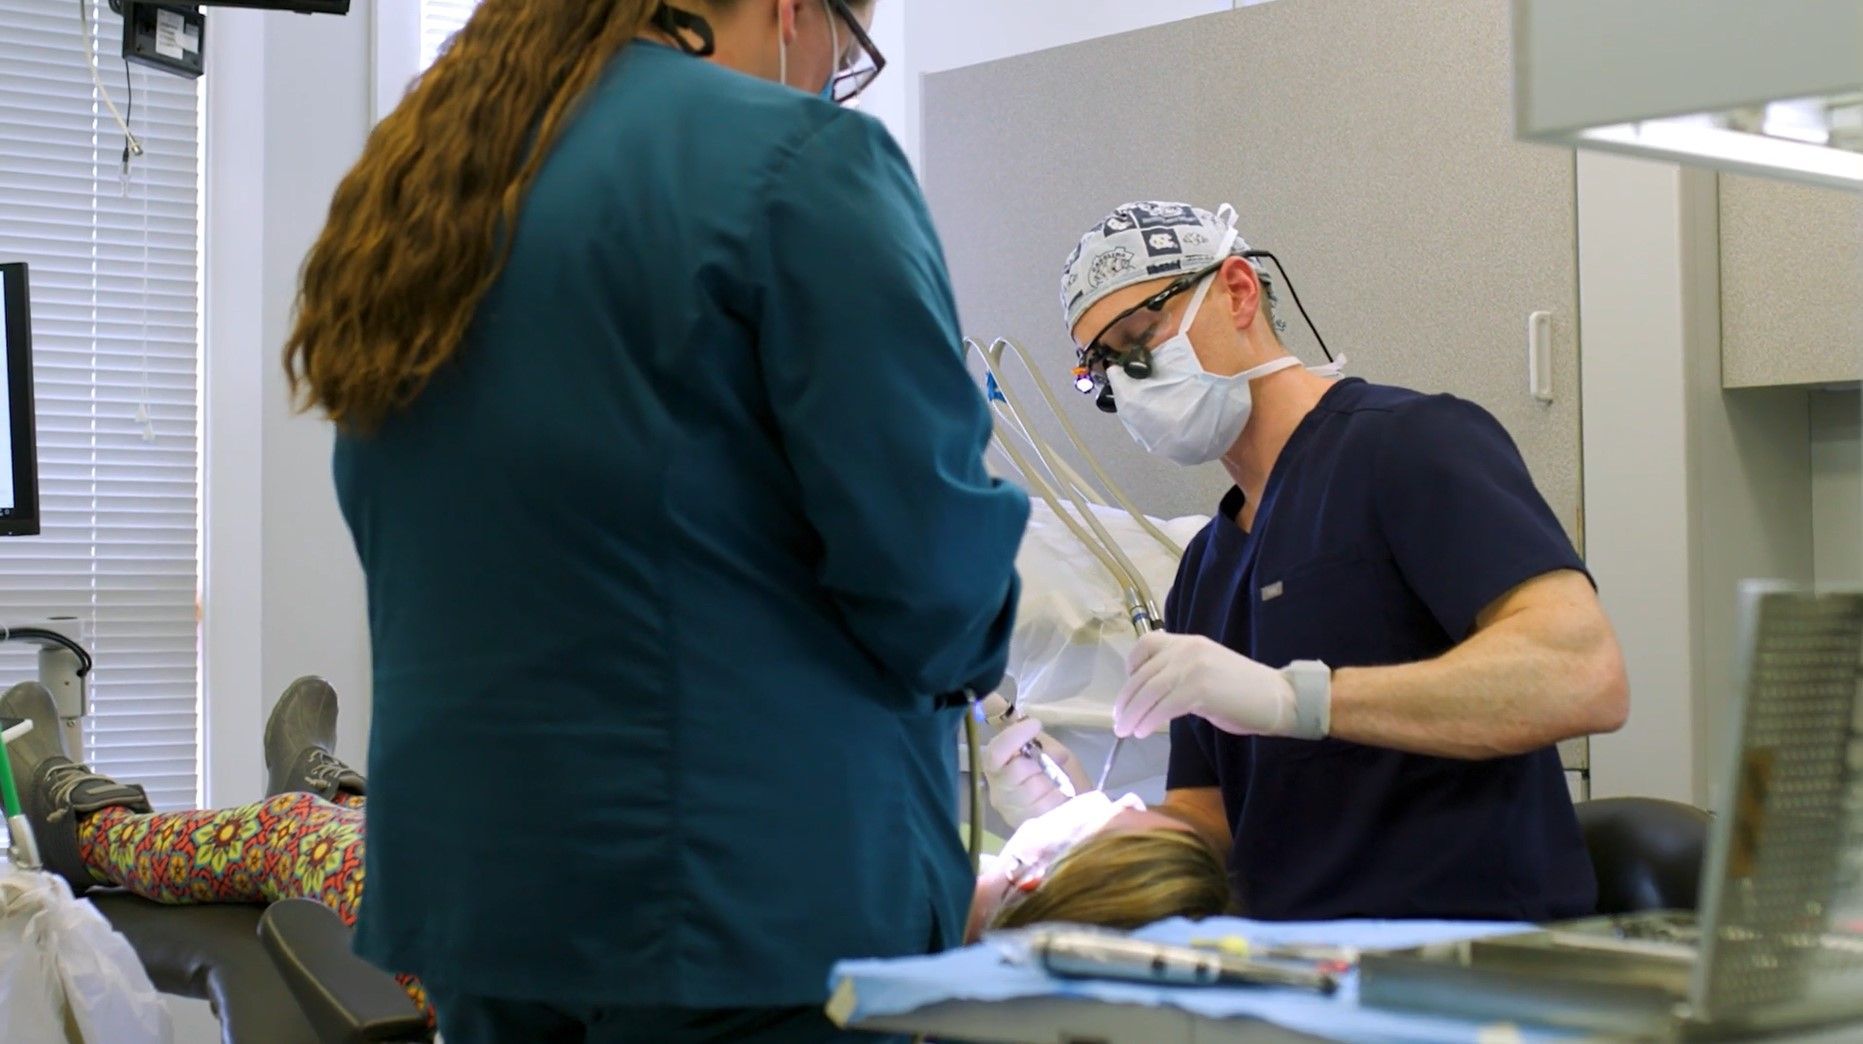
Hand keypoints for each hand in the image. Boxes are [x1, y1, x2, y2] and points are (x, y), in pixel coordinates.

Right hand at [980, 714, 1089, 828]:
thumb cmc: (1058, 775)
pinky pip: (1045, 807)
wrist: (1073, 808)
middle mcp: (998, 790)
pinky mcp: (1026, 827)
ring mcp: (1010, 812)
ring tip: (1056, 784)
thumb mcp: (1052, 752)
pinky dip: (1057, 799)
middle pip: (1014, 772)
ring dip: (1050, 783)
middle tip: (1050, 765)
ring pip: (1032, 790)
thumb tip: (1044, 748)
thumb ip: (1043, 745)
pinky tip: (1059, 798)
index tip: (1035, 724)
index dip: (1013, 737)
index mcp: (998, 767)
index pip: (995, 752)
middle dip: (1037, 765)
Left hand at [1114, 632, 1297, 738]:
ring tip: (1126, 731)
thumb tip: (1152, 695)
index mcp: (1188, 642)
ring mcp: (1193, 667)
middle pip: (1142, 673)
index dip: (1131, 667)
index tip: (1128, 691)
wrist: (1278, 698)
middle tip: (1118, 721)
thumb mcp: (1206, 672)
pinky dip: (1149, 720)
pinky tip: (1144, 731)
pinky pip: (1163, 705)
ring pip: (1148, 691)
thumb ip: (1180, 675)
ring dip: (1132, 714)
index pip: (1146, 644)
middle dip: (1126, 700)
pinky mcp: (1199, 689)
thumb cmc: (1244, 692)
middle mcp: (1187, 649)